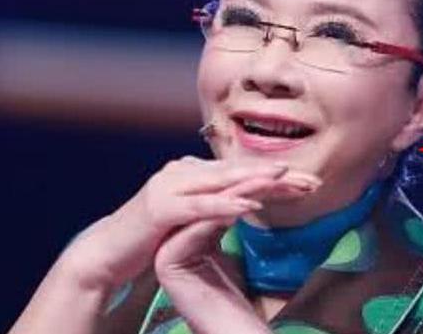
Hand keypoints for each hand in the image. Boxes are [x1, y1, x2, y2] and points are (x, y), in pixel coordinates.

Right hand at [56, 157, 320, 290]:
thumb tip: (244, 198)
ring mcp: (170, 187)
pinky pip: (199, 206)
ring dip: (255, 180)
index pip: (243, 172)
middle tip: (313, 181)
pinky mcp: (161, 208)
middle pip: (239, 172)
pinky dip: (224, 204)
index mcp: (194, 173)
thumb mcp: (191, 219)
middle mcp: (183, 172)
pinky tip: (248, 205)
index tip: (312, 185)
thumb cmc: (151, 237)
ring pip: (221, 182)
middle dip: (278, 176)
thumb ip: (215, 204)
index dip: (278, 179)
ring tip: (286, 180)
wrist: (109, 252)